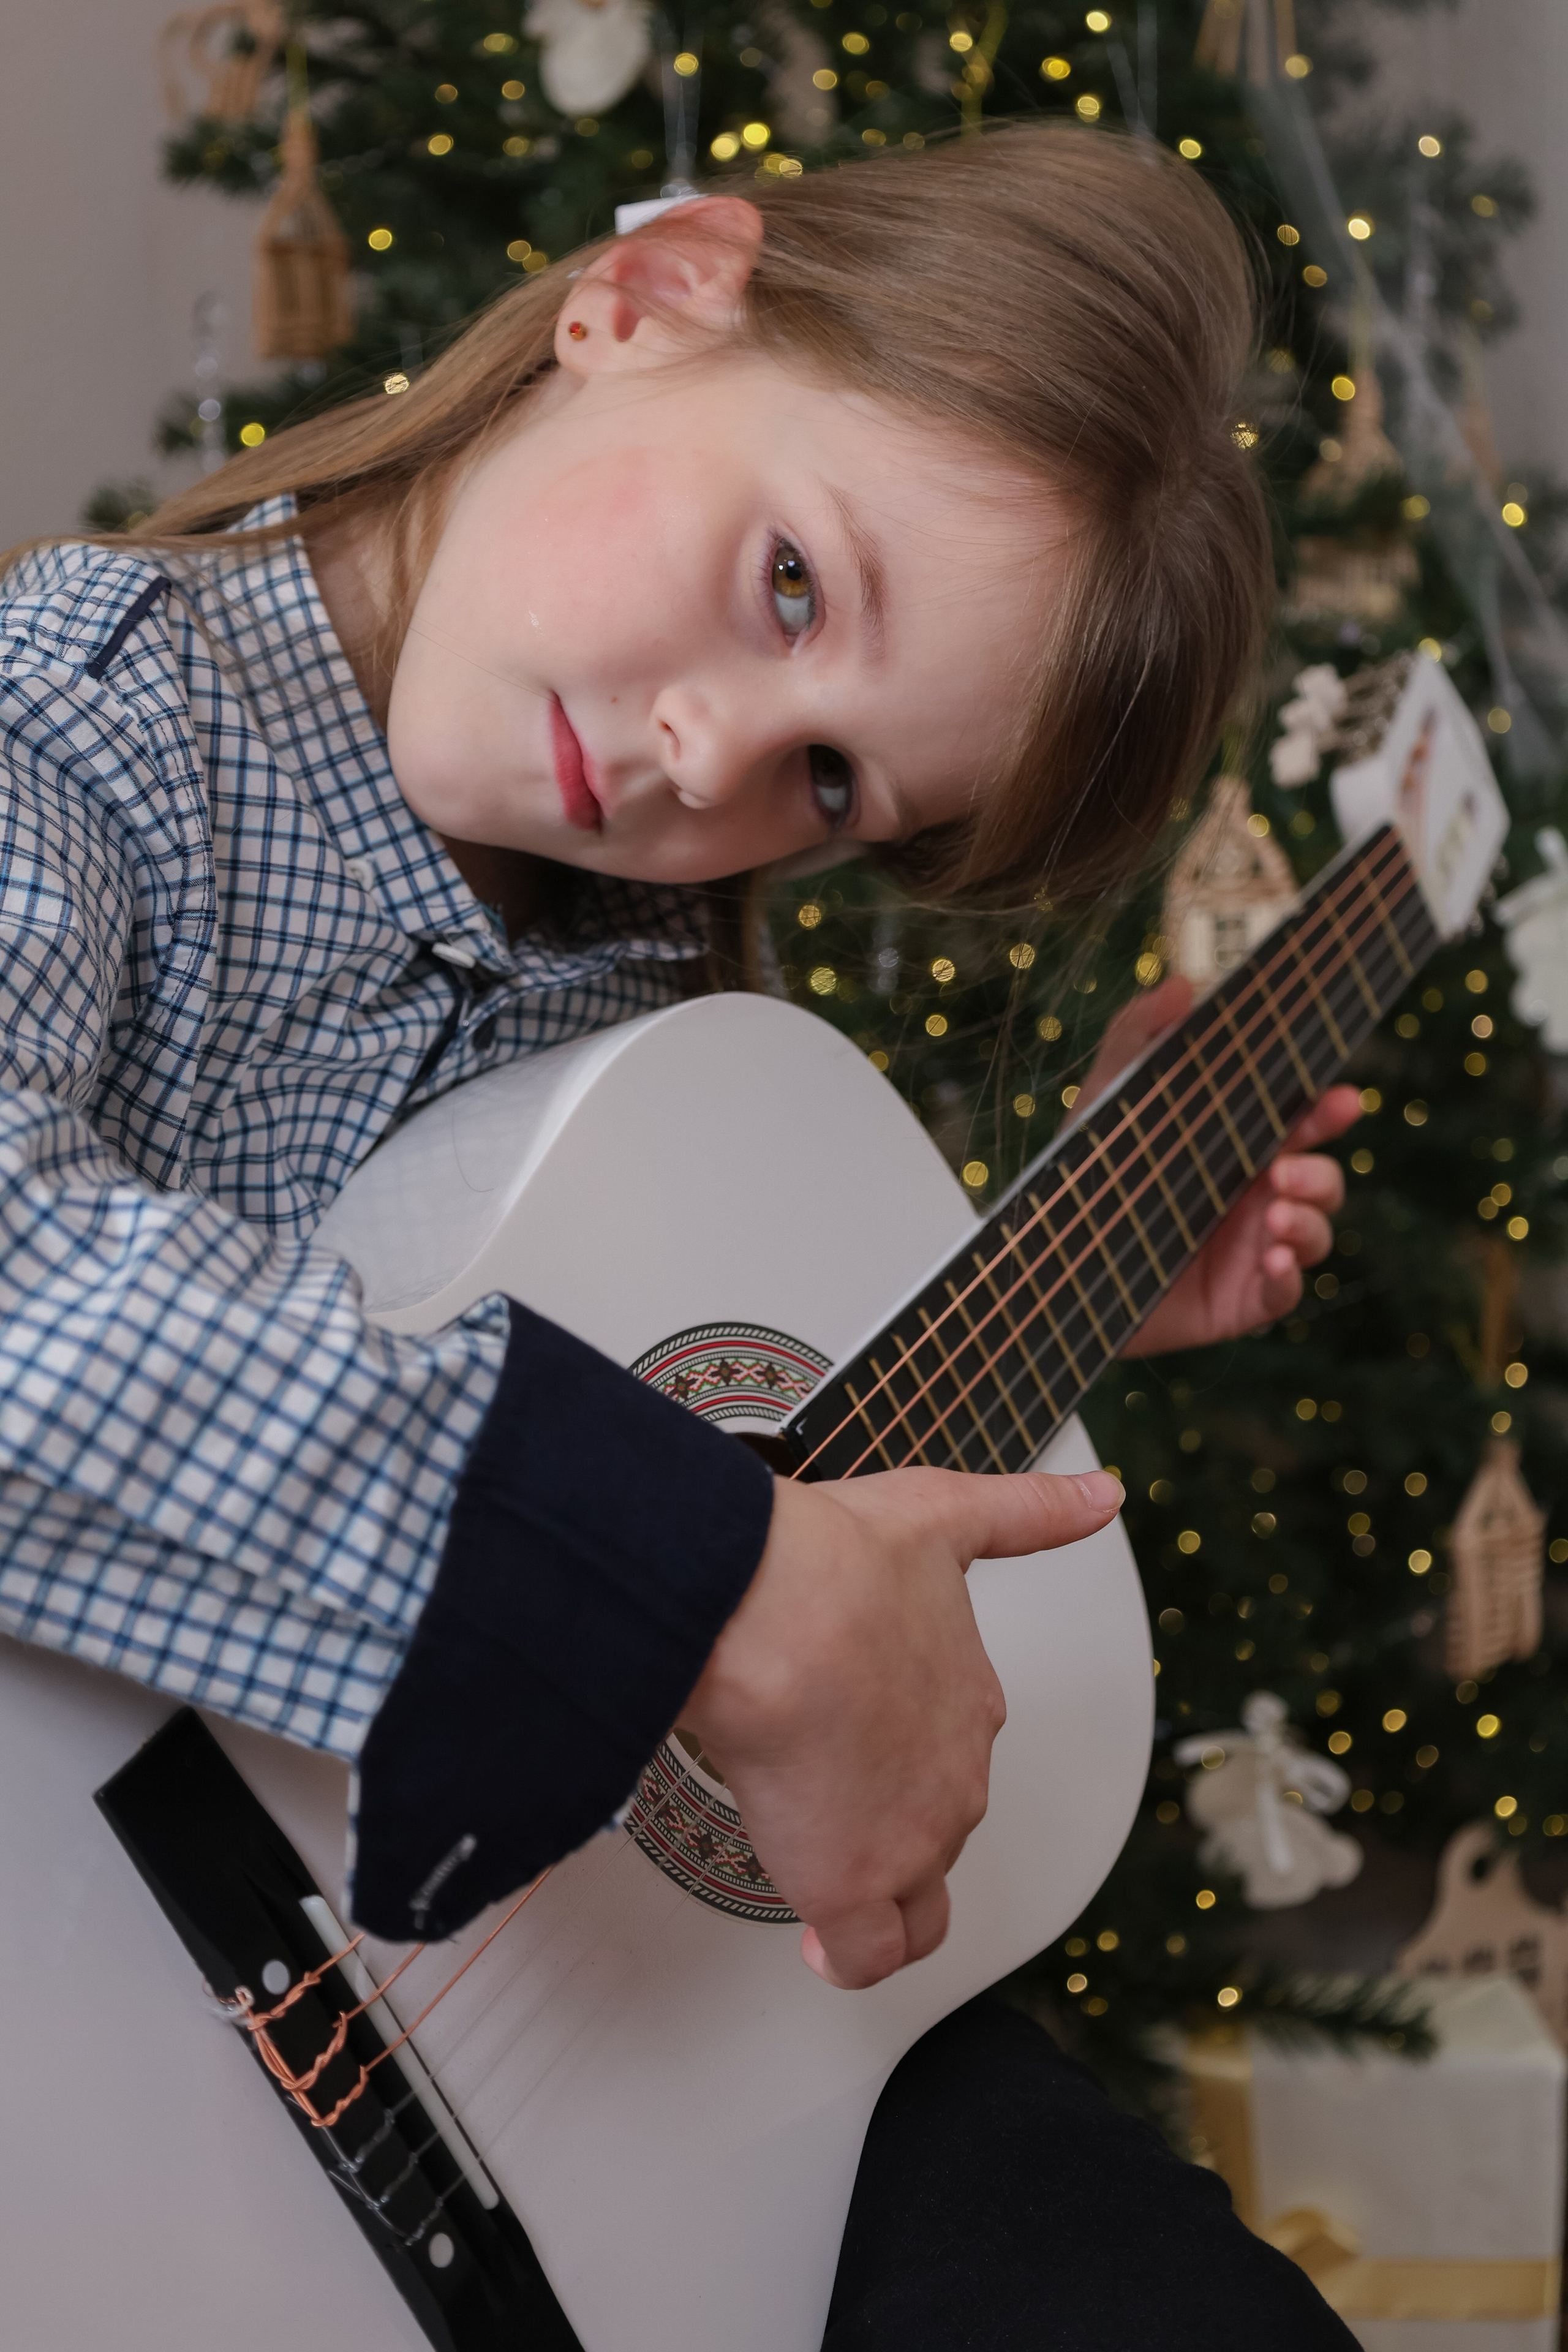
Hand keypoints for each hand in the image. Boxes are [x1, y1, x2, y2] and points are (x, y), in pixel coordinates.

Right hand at [680, 1465, 1124, 1990]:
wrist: (780, 1614)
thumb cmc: (836, 1565)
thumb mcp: (945, 1512)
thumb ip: (1029, 1511)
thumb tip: (1104, 1498)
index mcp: (969, 1702)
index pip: (957, 1749)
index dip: (910, 1748)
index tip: (869, 1738)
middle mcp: (955, 1778)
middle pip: (939, 1826)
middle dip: (890, 1817)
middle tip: (828, 1788)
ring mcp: (911, 1840)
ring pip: (914, 1900)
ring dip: (875, 1887)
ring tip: (824, 1861)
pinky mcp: (853, 1887)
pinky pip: (866, 1954)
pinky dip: (845, 1957)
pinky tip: (822, 1946)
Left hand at [1078, 975, 1360, 1355]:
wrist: (1053, 1265)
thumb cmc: (1087, 1178)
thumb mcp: (1105, 1104)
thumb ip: (1137, 1039)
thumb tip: (1181, 985)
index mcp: (1234, 1148)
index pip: (1297, 1125)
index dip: (1325, 1111)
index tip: (1341, 1097)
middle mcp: (1252, 1198)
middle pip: (1320, 1179)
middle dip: (1322, 1170)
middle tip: (1290, 1167)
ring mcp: (1251, 1251)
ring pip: (1315, 1233)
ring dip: (1309, 1222)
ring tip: (1275, 1214)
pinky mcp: (1240, 1300)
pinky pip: (1285, 1293)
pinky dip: (1291, 1278)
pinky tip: (1274, 1262)